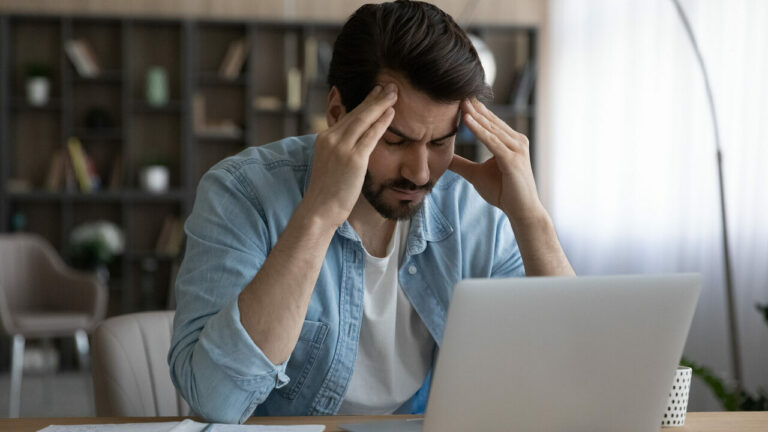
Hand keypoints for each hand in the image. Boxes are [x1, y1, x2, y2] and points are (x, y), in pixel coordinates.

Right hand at [302, 84, 396, 226]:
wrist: (320, 209)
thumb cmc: (328, 192)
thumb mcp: (331, 164)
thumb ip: (341, 150)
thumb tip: (356, 145)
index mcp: (324, 138)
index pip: (348, 116)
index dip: (364, 103)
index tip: (376, 93)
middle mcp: (331, 138)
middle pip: (356, 113)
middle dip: (375, 98)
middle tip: (390, 85)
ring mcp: (341, 147)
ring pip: (364, 119)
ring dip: (381, 104)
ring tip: (394, 92)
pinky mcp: (353, 159)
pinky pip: (371, 135)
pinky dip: (382, 122)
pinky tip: (392, 112)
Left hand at [449, 98, 545, 225]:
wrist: (521, 211)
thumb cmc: (504, 192)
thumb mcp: (476, 174)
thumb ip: (461, 164)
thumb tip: (444, 158)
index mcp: (510, 141)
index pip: (489, 122)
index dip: (474, 110)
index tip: (458, 97)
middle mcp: (516, 141)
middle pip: (491, 121)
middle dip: (474, 107)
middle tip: (457, 91)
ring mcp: (516, 149)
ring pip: (491, 129)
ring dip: (475, 115)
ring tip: (460, 102)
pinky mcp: (513, 160)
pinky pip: (492, 142)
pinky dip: (479, 131)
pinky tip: (467, 121)